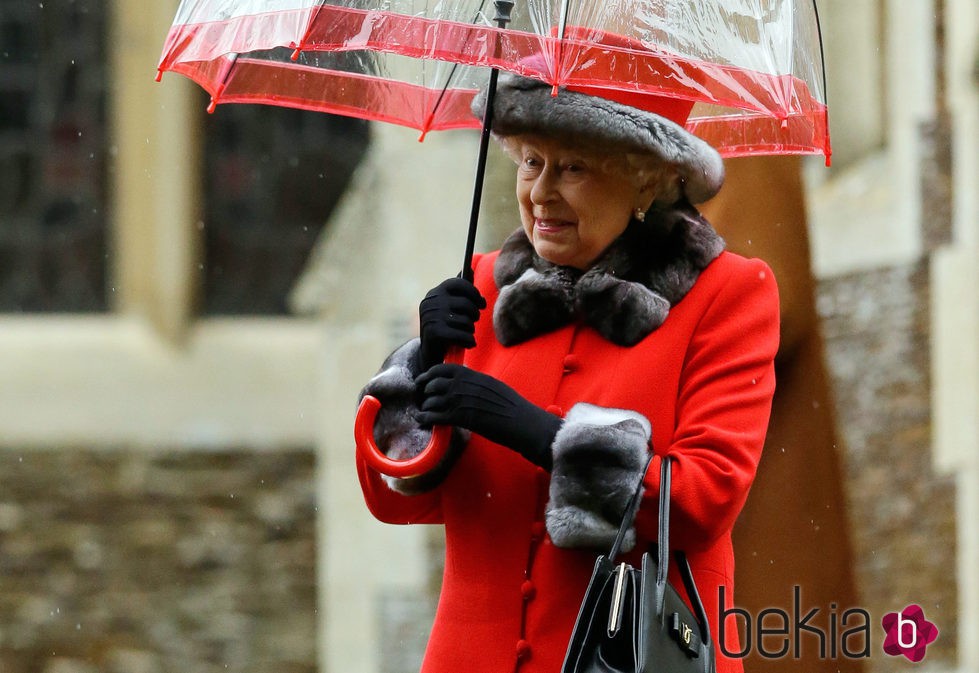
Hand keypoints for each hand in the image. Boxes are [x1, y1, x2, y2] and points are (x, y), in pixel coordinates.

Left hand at [416, 364, 562, 469]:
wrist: (523, 422)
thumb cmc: (513, 408)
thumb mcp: (494, 387)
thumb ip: (478, 384)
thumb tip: (468, 385)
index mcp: (474, 376)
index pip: (444, 368)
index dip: (430, 374)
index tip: (424, 381)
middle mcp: (465, 385)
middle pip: (433, 383)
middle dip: (424, 392)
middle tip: (422, 399)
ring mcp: (462, 400)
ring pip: (431, 400)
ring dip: (425, 407)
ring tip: (423, 412)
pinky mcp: (461, 417)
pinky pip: (435, 415)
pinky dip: (425, 418)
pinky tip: (423, 420)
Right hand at [418, 277, 486, 370]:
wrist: (429, 353)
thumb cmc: (445, 327)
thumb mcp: (450, 307)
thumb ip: (459, 290)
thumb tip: (470, 269)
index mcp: (435, 293)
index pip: (459, 283)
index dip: (474, 292)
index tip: (481, 303)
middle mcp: (431, 302)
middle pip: (467, 303)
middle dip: (475, 315)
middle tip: (473, 322)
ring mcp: (431, 317)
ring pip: (466, 321)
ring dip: (471, 330)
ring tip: (466, 334)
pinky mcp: (434, 333)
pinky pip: (463, 334)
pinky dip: (469, 341)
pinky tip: (468, 344)